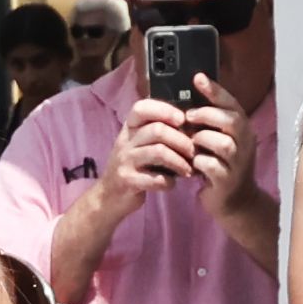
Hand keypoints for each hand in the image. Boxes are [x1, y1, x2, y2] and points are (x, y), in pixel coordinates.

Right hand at [98, 96, 199, 211]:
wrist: (110, 195)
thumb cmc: (134, 165)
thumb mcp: (139, 143)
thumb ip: (158, 131)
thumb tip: (190, 123)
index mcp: (129, 128)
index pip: (142, 108)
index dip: (165, 110)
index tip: (182, 120)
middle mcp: (125, 141)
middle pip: (158, 130)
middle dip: (181, 141)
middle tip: (192, 152)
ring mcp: (125, 161)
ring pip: (159, 152)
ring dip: (179, 162)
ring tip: (187, 170)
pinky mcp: (128, 181)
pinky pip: (156, 179)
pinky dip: (169, 182)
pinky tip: (172, 183)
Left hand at [184, 75, 270, 230]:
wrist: (234, 202)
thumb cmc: (221, 166)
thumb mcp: (219, 140)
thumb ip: (210, 123)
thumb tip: (187, 100)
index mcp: (243, 129)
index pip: (232, 104)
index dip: (215, 90)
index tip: (198, 77)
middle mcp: (246, 143)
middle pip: (231, 120)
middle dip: (207, 115)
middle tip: (189, 116)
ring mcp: (239, 163)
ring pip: (222, 143)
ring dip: (202, 140)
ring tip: (191, 144)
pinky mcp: (228, 181)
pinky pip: (211, 165)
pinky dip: (198, 162)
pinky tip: (192, 164)